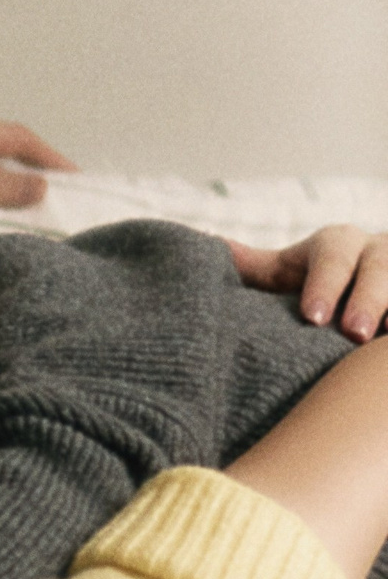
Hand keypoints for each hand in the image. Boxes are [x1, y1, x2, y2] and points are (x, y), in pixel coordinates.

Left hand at [230, 225, 387, 340]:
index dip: (324, 286)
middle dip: (367, 300)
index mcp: (338, 243)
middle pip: (378, 270)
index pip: (333, 258)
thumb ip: (256, 265)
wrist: (372, 274)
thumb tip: (209, 246)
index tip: (312, 317)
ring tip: (385, 335)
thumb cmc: (315, 278)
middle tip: (354, 333)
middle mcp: (376, 250)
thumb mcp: (287, 269)